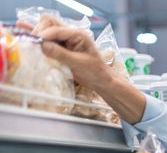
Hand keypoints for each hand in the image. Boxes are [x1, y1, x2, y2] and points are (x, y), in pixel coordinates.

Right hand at [18, 15, 145, 122]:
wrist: (101, 81)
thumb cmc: (95, 72)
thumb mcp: (78, 63)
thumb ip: (60, 54)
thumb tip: (42, 45)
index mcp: (78, 34)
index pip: (56, 29)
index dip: (44, 35)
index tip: (35, 43)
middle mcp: (70, 34)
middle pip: (49, 24)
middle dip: (39, 32)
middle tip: (32, 45)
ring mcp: (65, 41)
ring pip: (46, 31)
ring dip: (38, 37)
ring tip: (33, 47)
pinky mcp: (61, 48)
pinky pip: (47, 42)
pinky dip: (40, 44)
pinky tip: (33, 47)